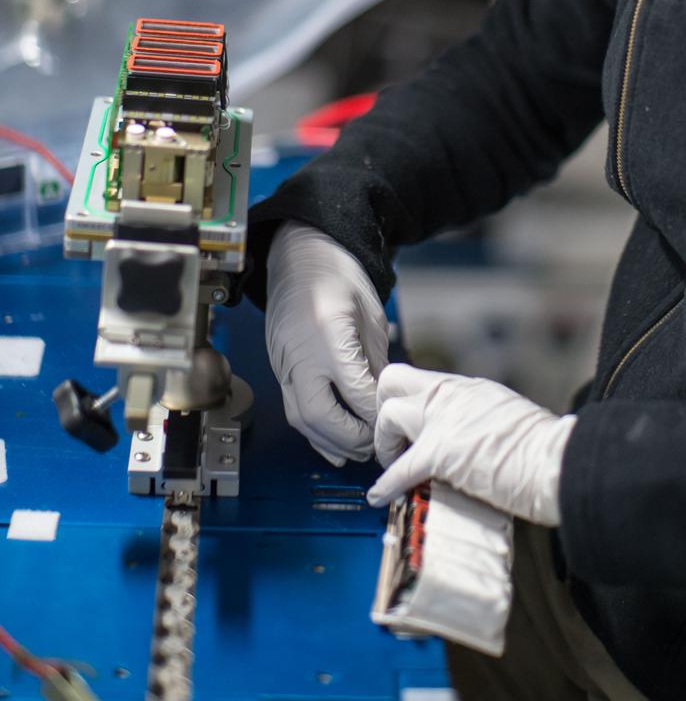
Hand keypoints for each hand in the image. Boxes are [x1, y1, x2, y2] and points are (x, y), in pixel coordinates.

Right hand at [265, 221, 388, 465]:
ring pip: (300, 417)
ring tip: (357, 450)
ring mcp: (283, 359)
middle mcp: (299, 350)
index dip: (374, 413)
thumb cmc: (339, 276)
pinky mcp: (278, 365)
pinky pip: (292, 405)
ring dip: (329, 440)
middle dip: (348, 437)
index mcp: (327, 332)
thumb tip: (384, 402)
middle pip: (318, 413)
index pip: (353, 390)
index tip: (390, 423)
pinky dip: (312, 429)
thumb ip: (375, 363)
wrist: (301, 254)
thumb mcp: (371, 317)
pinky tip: (331, 443)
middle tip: (373, 445)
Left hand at [366, 363, 575, 525]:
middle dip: (384, 409)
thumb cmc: (543, 447)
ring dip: (384, 445)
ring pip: (388, 415)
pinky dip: (386, 485)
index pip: (420, 381)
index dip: (406, 401)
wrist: (556, 460)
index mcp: (467, 388)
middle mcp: (451, 396)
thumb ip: (477, 418)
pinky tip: (381, 496)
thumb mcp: (505, 414)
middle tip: (393, 440)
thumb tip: (466, 436)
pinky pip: (400, 468)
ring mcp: (444, 420)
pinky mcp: (441, 452)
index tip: (406, 425)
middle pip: (393, 381)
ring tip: (393, 467)